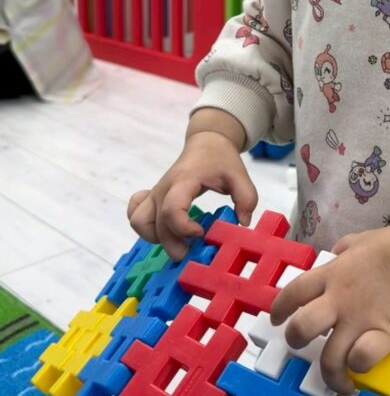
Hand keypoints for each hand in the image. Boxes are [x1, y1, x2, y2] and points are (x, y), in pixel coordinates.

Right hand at [127, 131, 257, 260]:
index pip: (171, 209)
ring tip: (178, 241)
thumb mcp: (239, 175)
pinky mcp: (153, 198)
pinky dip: (144, 227)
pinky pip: (135, 214)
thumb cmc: (220, 160)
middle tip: (193, 252)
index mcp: (184, 181)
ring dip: (155, 238)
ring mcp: (156, 193)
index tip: (201, 233)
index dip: (183, 228)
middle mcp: (164, 188)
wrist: (206, 143)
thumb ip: (246, 198)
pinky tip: (162, 230)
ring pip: (139, 221)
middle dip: (172, 245)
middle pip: (156, 224)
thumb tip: (242, 223)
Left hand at [270, 222, 389, 393]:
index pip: (293, 293)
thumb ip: (342, 252)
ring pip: (329, 358)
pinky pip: (361, 361)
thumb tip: (336, 255)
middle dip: (296, 341)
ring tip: (337, 378)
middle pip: (301, 329)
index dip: (279, 309)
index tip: (277, 320)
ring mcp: (359, 321)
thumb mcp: (359, 241)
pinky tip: (362, 368)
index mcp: (331, 275)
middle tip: (303, 346)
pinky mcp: (383, 336)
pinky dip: (358, 367)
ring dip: (329, 373)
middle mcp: (338, 301)